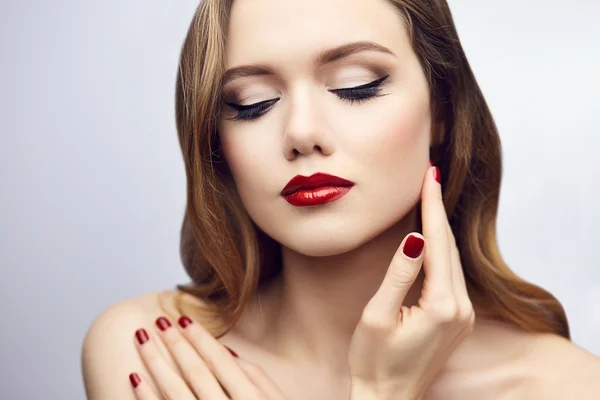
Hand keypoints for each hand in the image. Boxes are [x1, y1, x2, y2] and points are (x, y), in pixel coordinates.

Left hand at [129, 315, 287, 399]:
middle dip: (176, 344)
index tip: (184, 319)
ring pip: (176, 391)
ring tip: (141, 340)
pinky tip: (135, 378)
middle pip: (197, 372)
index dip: (201, 339)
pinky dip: (147, 397)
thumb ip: (257, 379)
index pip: (221, 362)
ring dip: (156, 363)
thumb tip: (227, 352)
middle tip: (159, 321)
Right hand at [348, 165, 474, 399]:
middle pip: (449, 247)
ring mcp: (462, 315)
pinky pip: (450, 275)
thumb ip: (399, 275)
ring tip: (430, 196)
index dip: (432, 206)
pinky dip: (441, 250)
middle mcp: (461, 309)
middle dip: (438, 210)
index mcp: (442, 306)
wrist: (389, 399)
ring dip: (440, 228)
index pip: (438, 243)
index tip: (429, 175)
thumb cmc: (374, 362)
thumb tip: (414, 236)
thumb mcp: (378, 316)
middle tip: (430, 175)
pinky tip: (432, 234)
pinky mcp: (456, 320)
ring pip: (452, 260)